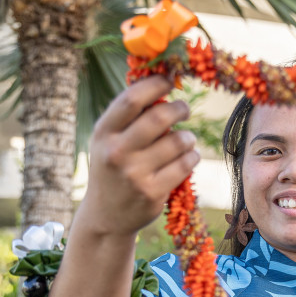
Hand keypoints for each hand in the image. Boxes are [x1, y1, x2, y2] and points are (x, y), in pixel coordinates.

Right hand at [81, 76, 199, 235]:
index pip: (131, 99)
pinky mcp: (153, 192)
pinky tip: (188, 156)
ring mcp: (135, 174)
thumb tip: (161, 81)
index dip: (155, 85)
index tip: (169, 81)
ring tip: (186, 139)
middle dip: (179, 108)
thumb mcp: (108, 140)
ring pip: (177, 142)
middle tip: (184, 109)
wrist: (106, 215)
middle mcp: (116, 153)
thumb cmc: (113, 167)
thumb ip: (129, 116)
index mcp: (103, 133)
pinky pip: (185, 165)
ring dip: (188, 137)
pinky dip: (192, 156)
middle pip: (159, 118)